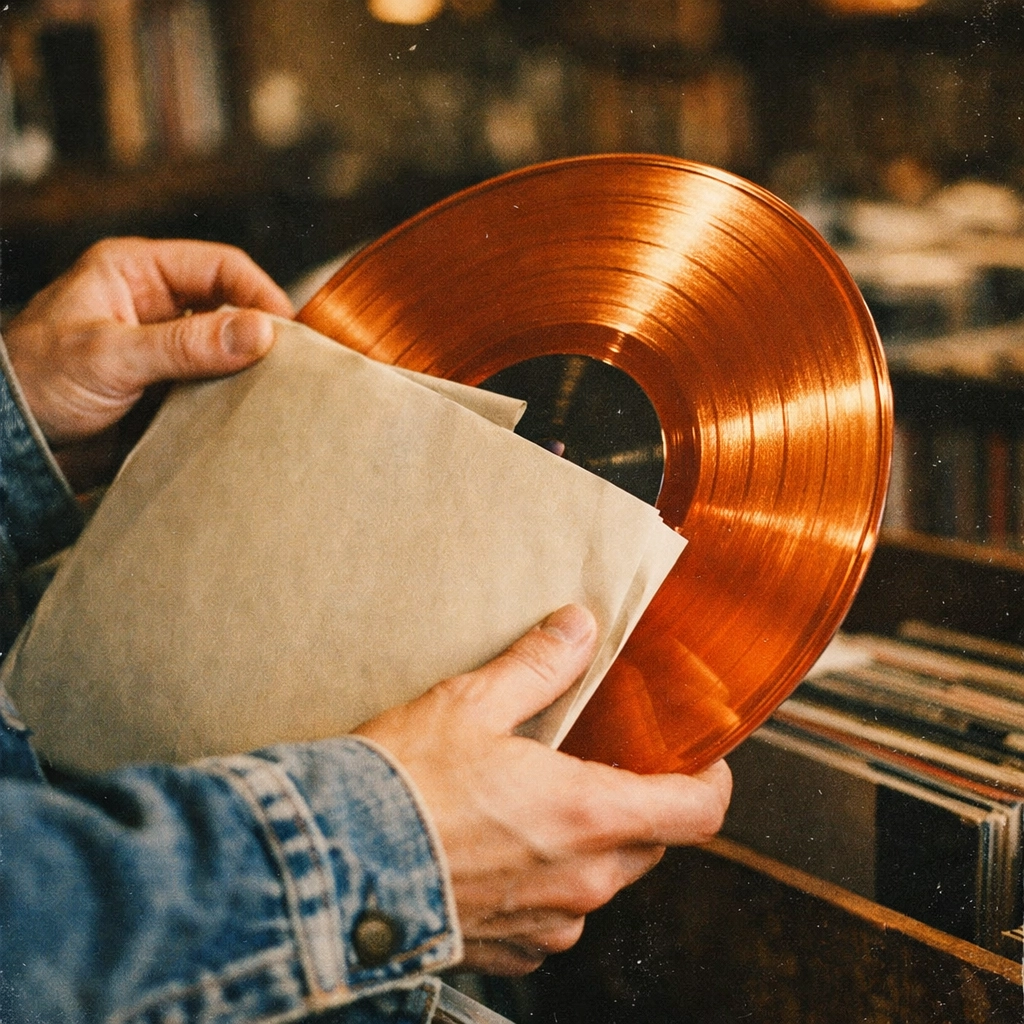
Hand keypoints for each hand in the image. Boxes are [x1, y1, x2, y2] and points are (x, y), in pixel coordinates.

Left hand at [4, 238, 292, 486]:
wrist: (11, 449)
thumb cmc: (35, 382)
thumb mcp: (111, 356)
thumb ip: (186, 345)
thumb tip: (260, 332)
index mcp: (135, 272)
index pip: (220, 268)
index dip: (260, 295)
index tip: (289, 333)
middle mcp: (154, 305)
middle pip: (230, 308)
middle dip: (260, 337)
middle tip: (293, 368)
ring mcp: (163, 349)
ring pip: (226, 352)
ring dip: (247, 373)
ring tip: (274, 395)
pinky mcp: (167, 389)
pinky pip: (213, 388)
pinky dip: (230, 401)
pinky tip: (245, 416)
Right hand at [355, 604, 731, 975]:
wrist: (331, 864)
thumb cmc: (401, 786)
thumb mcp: (472, 703)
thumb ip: (539, 666)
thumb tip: (579, 629)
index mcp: (588, 812)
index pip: (696, 812)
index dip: (710, 784)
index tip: (700, 763)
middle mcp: (581, 879)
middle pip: (651, 845)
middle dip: (638, 806)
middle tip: (601, 768)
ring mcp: (548, 923)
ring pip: (601, 882)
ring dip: (587, 846)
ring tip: (536, 808)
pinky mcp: (511, 951)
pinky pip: (554, 918)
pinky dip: (544, 885)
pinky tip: (500, 851)